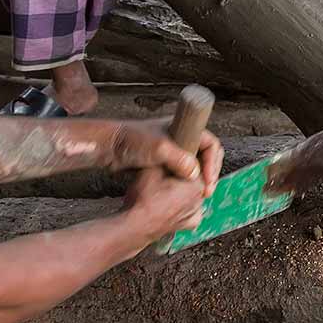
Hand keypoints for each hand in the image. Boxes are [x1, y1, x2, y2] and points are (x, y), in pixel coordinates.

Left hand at [109, 120, 223, 197]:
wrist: (109, 148)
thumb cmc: (132, 141)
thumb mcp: (159, 148)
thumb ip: (179, 160)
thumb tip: (196, 174)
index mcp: (184, 128)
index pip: (210, 144)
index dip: (213, 162)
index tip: (208, 179)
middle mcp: (181, 138)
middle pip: (206, 156)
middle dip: (209, 173)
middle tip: (207, 190)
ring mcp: (173, 151)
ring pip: (195, 166)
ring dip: (199, 180)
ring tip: (199, 194)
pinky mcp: (164, 162)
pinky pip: (182, 173)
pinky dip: (187, 183)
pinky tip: (186, 194)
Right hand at [122, 166, 206, 240]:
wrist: (134, 226)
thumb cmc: (143, 199)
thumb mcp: (152, 169)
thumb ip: (167, 158)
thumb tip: (172, 149)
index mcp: (196, 183)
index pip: (196, 165)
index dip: (182, 161)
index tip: (169, 164)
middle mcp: (200, 198)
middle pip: (195, 179)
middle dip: (183, 176)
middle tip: (165, 177)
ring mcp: (195, 212)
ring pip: (193, 194)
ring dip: (184, 191)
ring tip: (165, 191)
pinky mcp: (189, 224)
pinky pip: (192, 211)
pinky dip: (185, 207)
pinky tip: (174, 204)